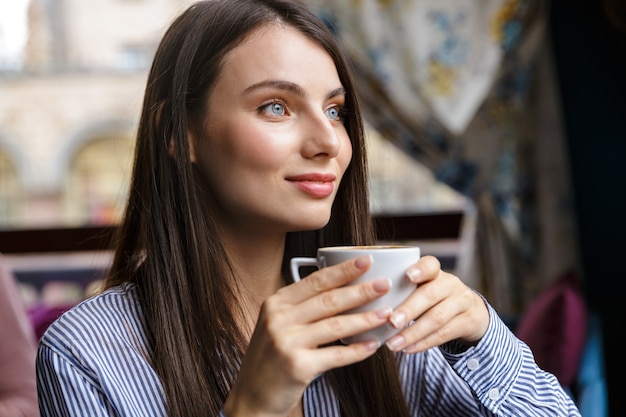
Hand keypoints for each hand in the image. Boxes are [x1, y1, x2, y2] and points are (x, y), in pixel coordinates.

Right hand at [224, 255, 392, 416]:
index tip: (367, 260)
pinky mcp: (297, 366)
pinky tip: (373, 345)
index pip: (316, 281)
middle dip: (361, 290)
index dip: (343, 270)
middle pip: (328, 300)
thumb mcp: (278, 324)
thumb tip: (343, 288)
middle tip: (385, 284)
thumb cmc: (272, 357)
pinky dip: (357, 351)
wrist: (252, 395)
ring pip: (335, 326)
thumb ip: (301, 306)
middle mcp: (279, 319)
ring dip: (365, 319)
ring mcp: (287, 342)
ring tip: (386, 314)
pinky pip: (335, 355)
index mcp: (276, 302)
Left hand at [384, 255, 489, 352]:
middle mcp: (450, 283)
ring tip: (393, 344)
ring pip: (437, 317)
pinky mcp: (469, 321)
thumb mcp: (421, 289)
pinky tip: (408, 349)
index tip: (407, 276)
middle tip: (390, 322)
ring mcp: (462, 301)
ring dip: (412, 333)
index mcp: (435, 271)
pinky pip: (445, 333)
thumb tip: (361, 302)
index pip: (430, 265)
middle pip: (429, 295)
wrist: (470, 312)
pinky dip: (424, 343)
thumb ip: (399, 291)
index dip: (420, 269)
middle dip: (408, 310)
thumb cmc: (431, 299)